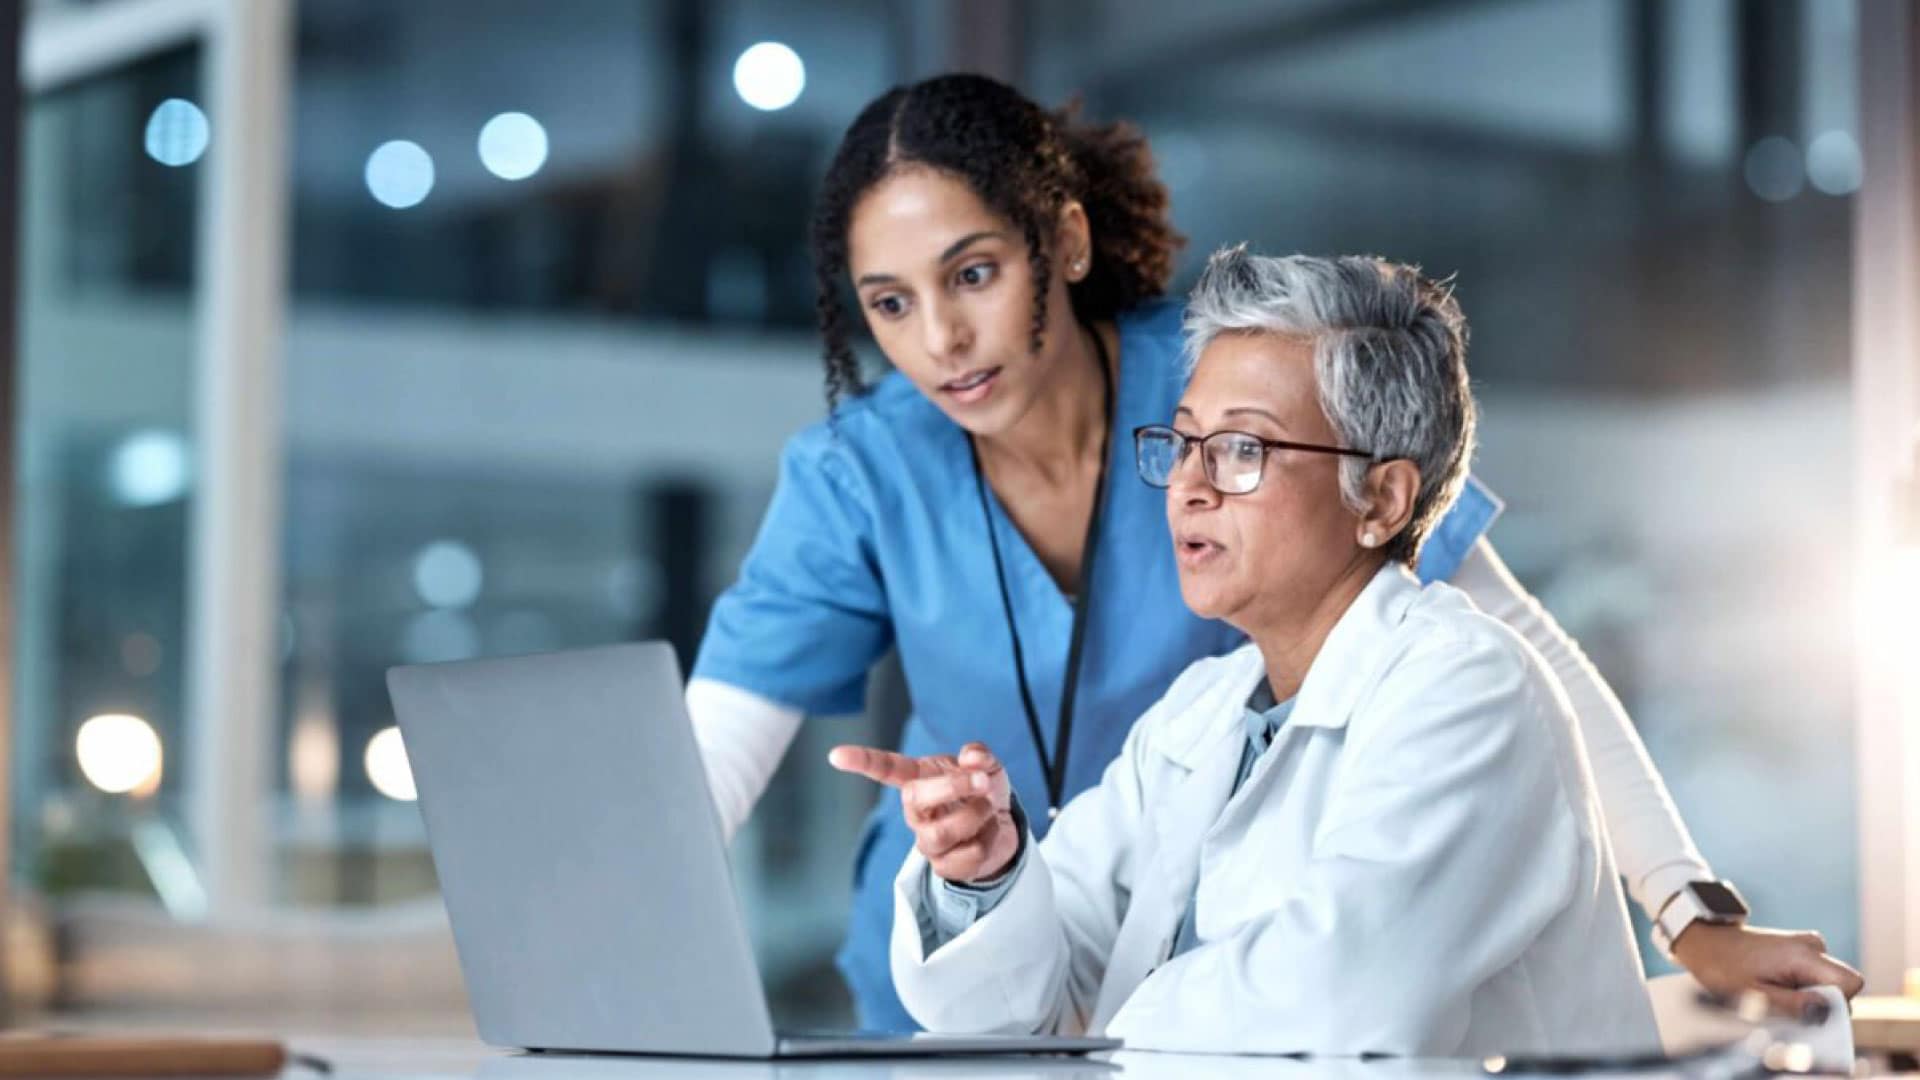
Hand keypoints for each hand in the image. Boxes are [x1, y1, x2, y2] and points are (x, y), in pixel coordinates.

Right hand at [828, 742, 1018, 884]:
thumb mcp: (987, 766)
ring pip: (943, 831)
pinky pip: (967, 856)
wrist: (1003, 828)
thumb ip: (979, 755)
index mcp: (919, 779)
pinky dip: (989, 839)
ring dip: (977, 815)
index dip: (862, 761)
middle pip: (914, 798)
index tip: (835, 755)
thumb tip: (971, 757)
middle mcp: (916, 812)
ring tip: (989, 808)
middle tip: (983, 780)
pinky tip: (988, 833)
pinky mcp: (944, 866)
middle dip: (952, 786)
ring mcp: (926, 840)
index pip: (885, 769)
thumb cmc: (983, 792)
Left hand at [1671, 923, 1865, 1020]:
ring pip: (1826, 984)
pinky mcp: (1801, 951)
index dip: (1835, 1004)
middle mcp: (1812, 945)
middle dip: (1817, 1003)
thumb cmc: (1722, 967)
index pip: (1850, 983)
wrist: (1705, 941)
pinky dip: (1799, 988)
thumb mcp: (1754, 996)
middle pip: (1840, 986)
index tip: (1805, 1011)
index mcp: (1804, 954)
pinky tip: (1774, 985)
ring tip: (1772, 992)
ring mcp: (1807, 946)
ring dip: (1805, 996)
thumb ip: (1793, 1007)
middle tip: (1781, 1003)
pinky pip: (1814, 977)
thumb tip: (1827, 1014)